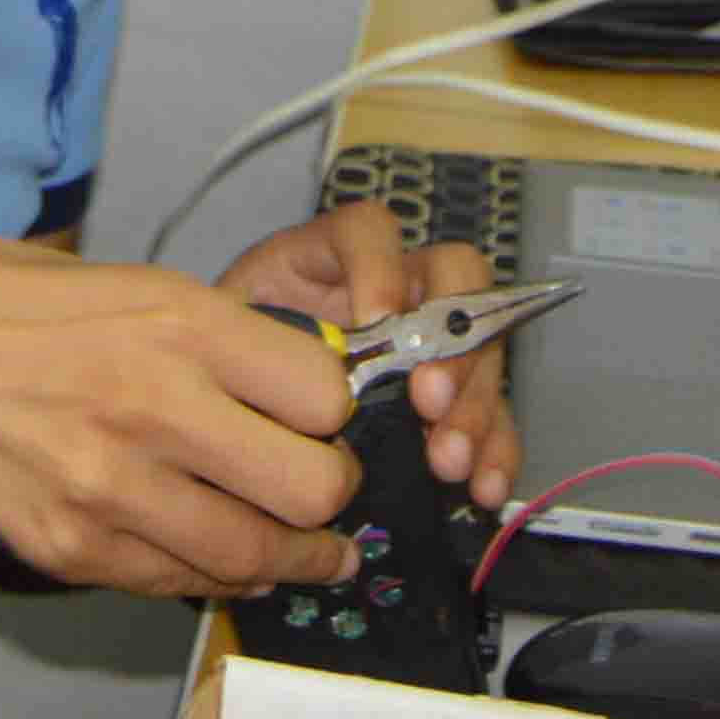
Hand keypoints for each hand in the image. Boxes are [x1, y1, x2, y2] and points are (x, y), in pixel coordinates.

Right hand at [0, 241, 361, 597]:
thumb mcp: (108, 276)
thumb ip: (197, 326)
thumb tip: (282, 364)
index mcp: (176, 320)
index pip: (326, 391)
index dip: (335, 408)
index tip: (323, 412)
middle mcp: (157, 406)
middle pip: (313, 485)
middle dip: (331, 490)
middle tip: (320, 483)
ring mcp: (112, 489)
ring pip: (254, 554)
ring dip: (292, 556)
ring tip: (308, 550)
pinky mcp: (70, 550)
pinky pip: (177, 583)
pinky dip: (213, 577)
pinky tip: (223, 561)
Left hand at [217, 199, 528, 508]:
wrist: (231, 403)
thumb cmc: (225, 362)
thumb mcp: (225, 339)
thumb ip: (249, 346)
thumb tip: (275, 387)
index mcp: (331, 258)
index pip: (369, 230)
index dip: (381, 267)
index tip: (375, 319)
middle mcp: (395, 286)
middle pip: (453, 285)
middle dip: (449, 344)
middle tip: (427, 402)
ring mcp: (430, 341)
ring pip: (481, 350)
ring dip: (474, 407)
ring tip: (448, 462)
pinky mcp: (448, 398)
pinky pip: (491, 416)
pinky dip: (494, 452)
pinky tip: (483, 488)